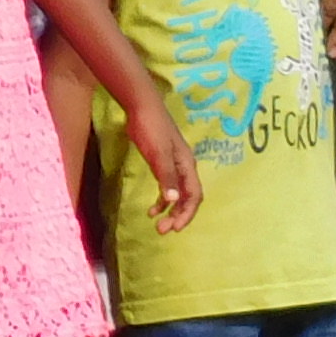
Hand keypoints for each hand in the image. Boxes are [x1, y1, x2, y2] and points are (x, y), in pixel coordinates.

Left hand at [123, 91, 204, 232]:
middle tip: (162, 230)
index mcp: (187, 166)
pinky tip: (151, 207)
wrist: (141, 106)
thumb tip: (174, 201)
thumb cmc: (151, 128)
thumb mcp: (158, 153)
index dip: (186, 214)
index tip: (174, 228)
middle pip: (187, 198)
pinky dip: (161, 198)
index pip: (194, 197)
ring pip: (176, 194)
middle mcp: (184, 168)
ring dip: (168, 209)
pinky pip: (167, 186)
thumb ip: (166, 176)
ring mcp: (174, 164)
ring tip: (155, 222)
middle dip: (177, 215)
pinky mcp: (162, 161)